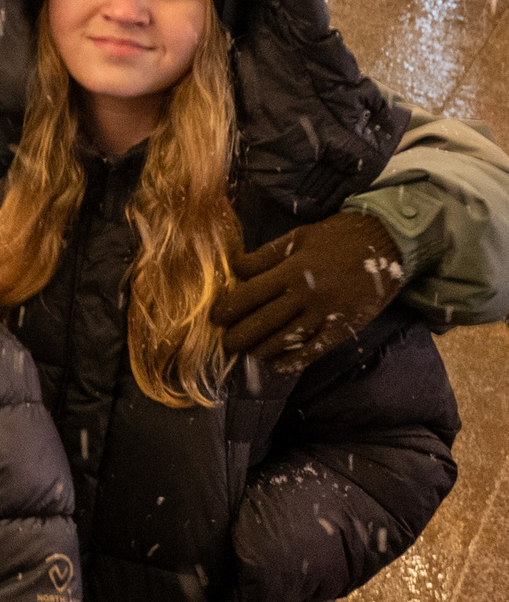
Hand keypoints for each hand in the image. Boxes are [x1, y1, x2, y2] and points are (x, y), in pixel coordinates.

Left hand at [211, 210, 407, 370]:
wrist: (387, 243)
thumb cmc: (337, 237)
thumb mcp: (297, 237)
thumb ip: (265, 255)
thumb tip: (234, 268)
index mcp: (292, 271)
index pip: (250, 295)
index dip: (228, 308)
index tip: (214, 318)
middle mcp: (306, 295)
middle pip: (264, 322)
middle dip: (240, 335)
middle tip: (225, 343)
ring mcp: (326, 314)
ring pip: (286, 339)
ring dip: (262, 350)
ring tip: (246, 353)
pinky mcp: (345, 327)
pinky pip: (316, 349)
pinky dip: (295, 360)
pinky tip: (278, 365)